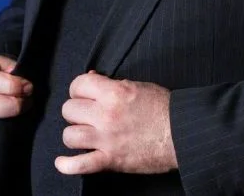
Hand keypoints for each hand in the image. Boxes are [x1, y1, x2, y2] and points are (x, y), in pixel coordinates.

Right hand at [0, 55, 32, 140]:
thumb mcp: (3, 63)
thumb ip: (12, 70)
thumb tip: (22, 83)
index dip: (10, 85)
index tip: (28, 87)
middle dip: (11, 105)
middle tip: (28, 101)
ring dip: (10, 120)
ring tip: (24, 111)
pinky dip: (6, 131)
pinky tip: (18, 123)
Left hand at [56, 71, 176, 175]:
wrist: (181, 132)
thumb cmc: (163, 107)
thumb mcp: (138, 86)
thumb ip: (113, 84)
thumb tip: (93, 79)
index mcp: (114, 92)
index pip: (78, 85)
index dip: (78, 88)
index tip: (84, 93)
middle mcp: (106, 114)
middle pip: (69, 110)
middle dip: (75, 110)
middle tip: (86, 113)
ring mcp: (106, 139)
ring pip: (69, 135)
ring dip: (74, 134)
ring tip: (82, 133)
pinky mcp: (111, 160)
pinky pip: (79, 165)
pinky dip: (67, 165)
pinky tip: (62, 162)